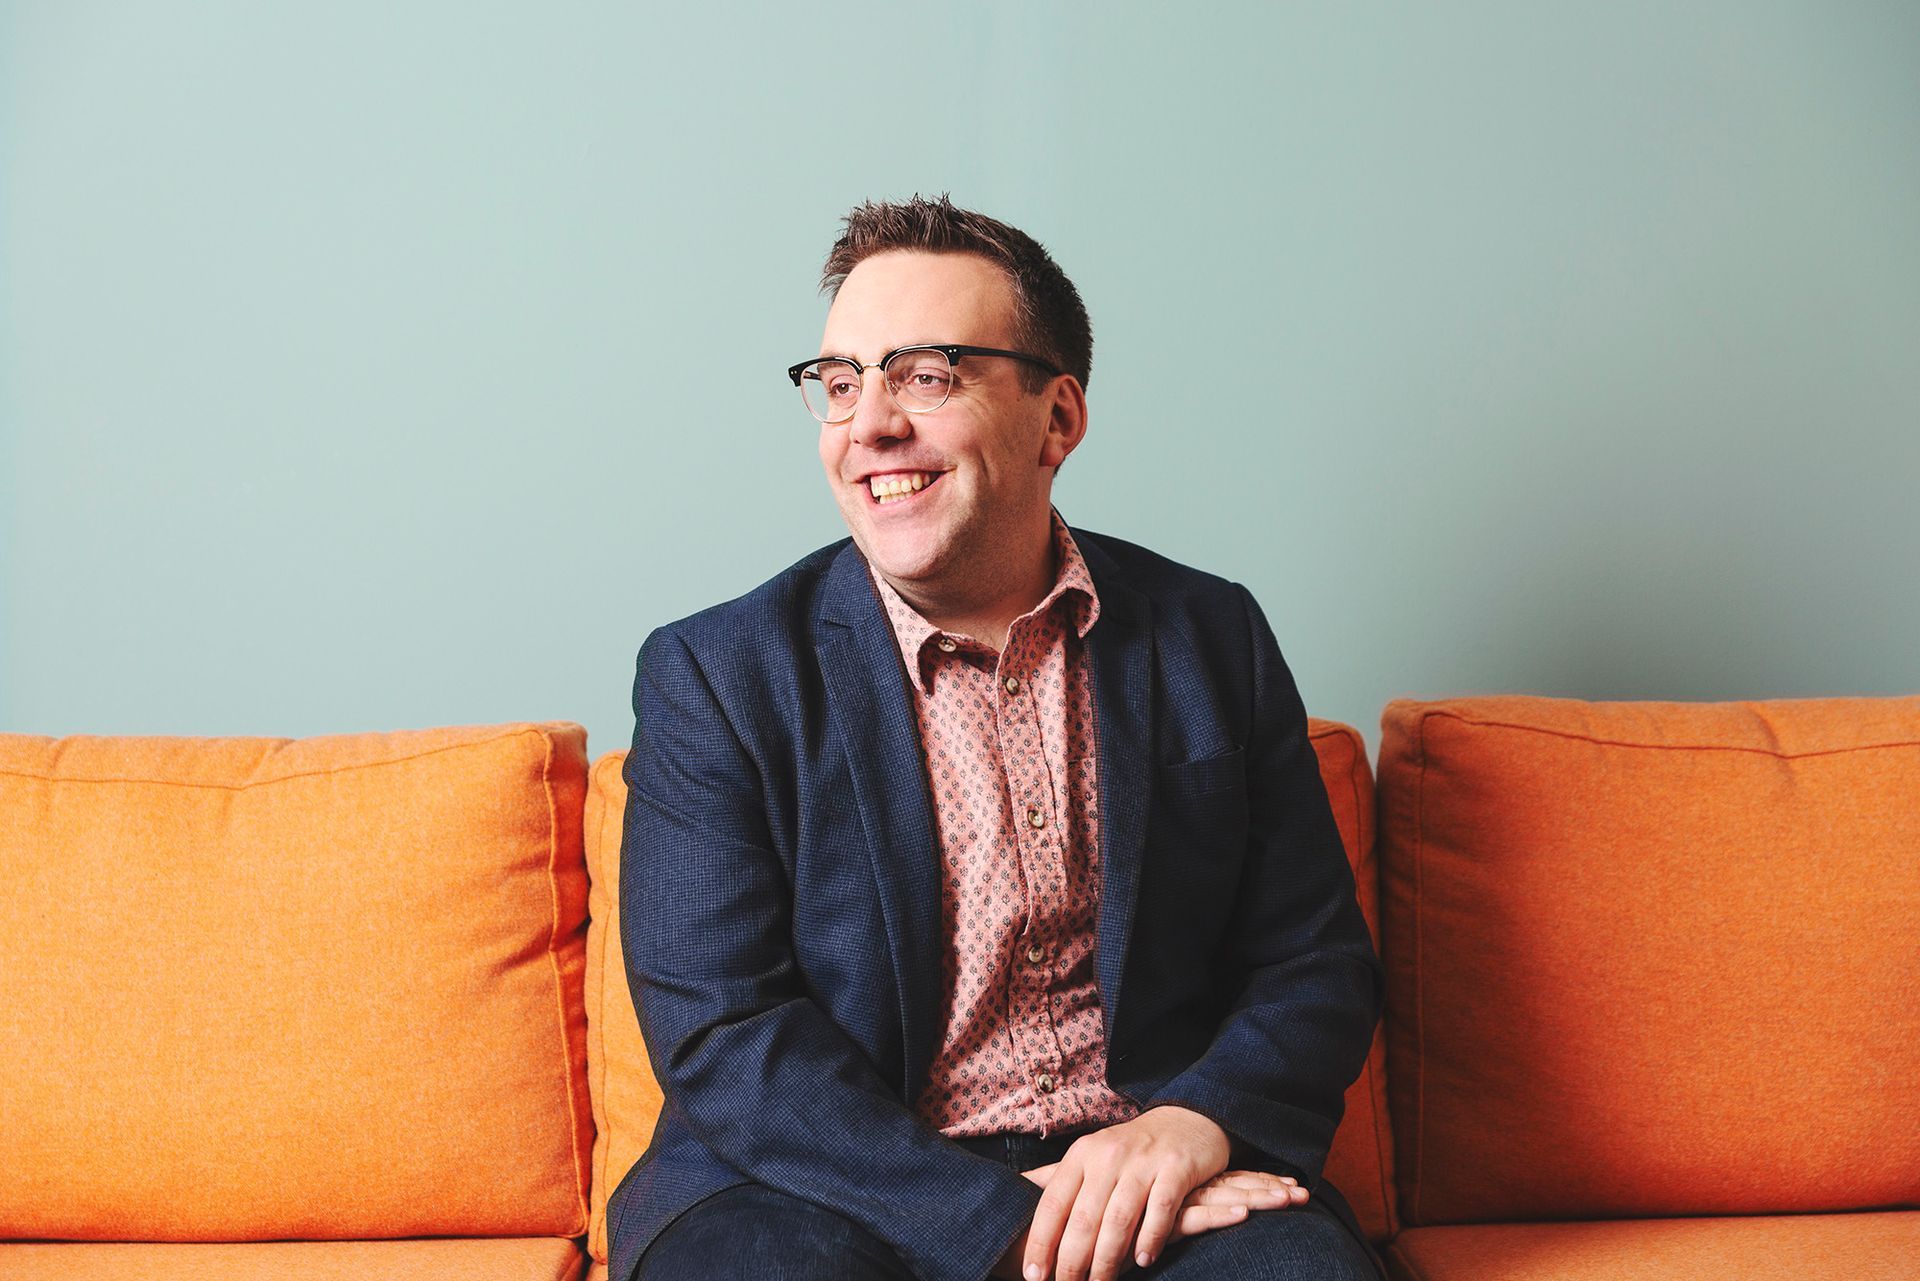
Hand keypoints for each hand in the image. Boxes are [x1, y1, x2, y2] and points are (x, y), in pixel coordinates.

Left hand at [1018, 1107, 1301, 1280]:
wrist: (1186, 1122)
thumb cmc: (1130, 1151)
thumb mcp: (1091, 1157)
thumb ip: (1058, 1180)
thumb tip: (1015, 1191)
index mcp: (1082, 1155)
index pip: (1053, 1203)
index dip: (1041, 1242)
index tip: (1033, 1276)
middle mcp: (1108, 1155)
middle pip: (1084, 1217)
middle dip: (1072, 1260)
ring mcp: (1143, 1161)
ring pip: (1119, 1218)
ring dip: (1108, 1259)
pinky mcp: (1176, 1168)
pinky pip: (1160, 1209)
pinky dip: (1149, 1239)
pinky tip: (1143, 1261)